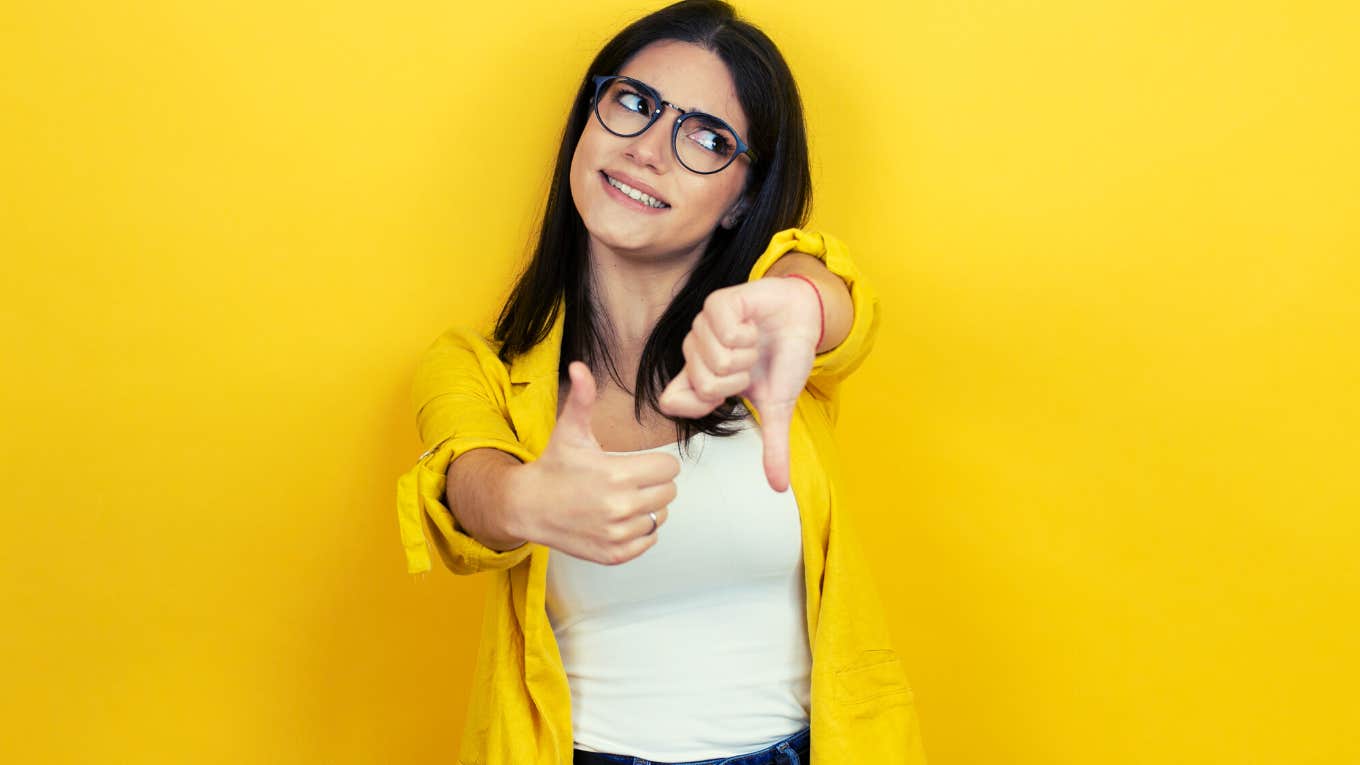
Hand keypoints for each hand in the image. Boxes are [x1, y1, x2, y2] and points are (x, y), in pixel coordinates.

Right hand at [511, 361, 680, 564]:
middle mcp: (620, 507)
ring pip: (660, 517)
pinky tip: (618, 518)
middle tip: (627, 480)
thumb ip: (583, 398)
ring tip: (621, 499)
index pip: (669, 469)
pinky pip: (649, 540)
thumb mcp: (570, 430)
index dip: (655, 462)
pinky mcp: (614, 554)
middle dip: (653, 484)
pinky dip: (639, 531)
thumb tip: (580, 366)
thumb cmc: (554, 467)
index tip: (637, 462)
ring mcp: (618, 534)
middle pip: (669, 493)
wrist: (527, 507)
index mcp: (617, 474)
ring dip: (646, 507)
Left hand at [657, 277, 821, 492]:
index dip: (700, 405)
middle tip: (750, 364)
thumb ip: (773, 445)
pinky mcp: (718, 304)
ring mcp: (703, 326)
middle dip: (739, 380)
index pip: (670, 401)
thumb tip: (779, 487)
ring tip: (754, 343)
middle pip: (703, 385)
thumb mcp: (777, 407)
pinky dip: (749, 334)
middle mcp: (695, 352)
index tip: (729, 396)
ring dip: (748, 355)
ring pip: (717, 359)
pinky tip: (753, 325)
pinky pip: (726, 331)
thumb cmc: (784, 358)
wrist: (804, 318)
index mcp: (700, 378)